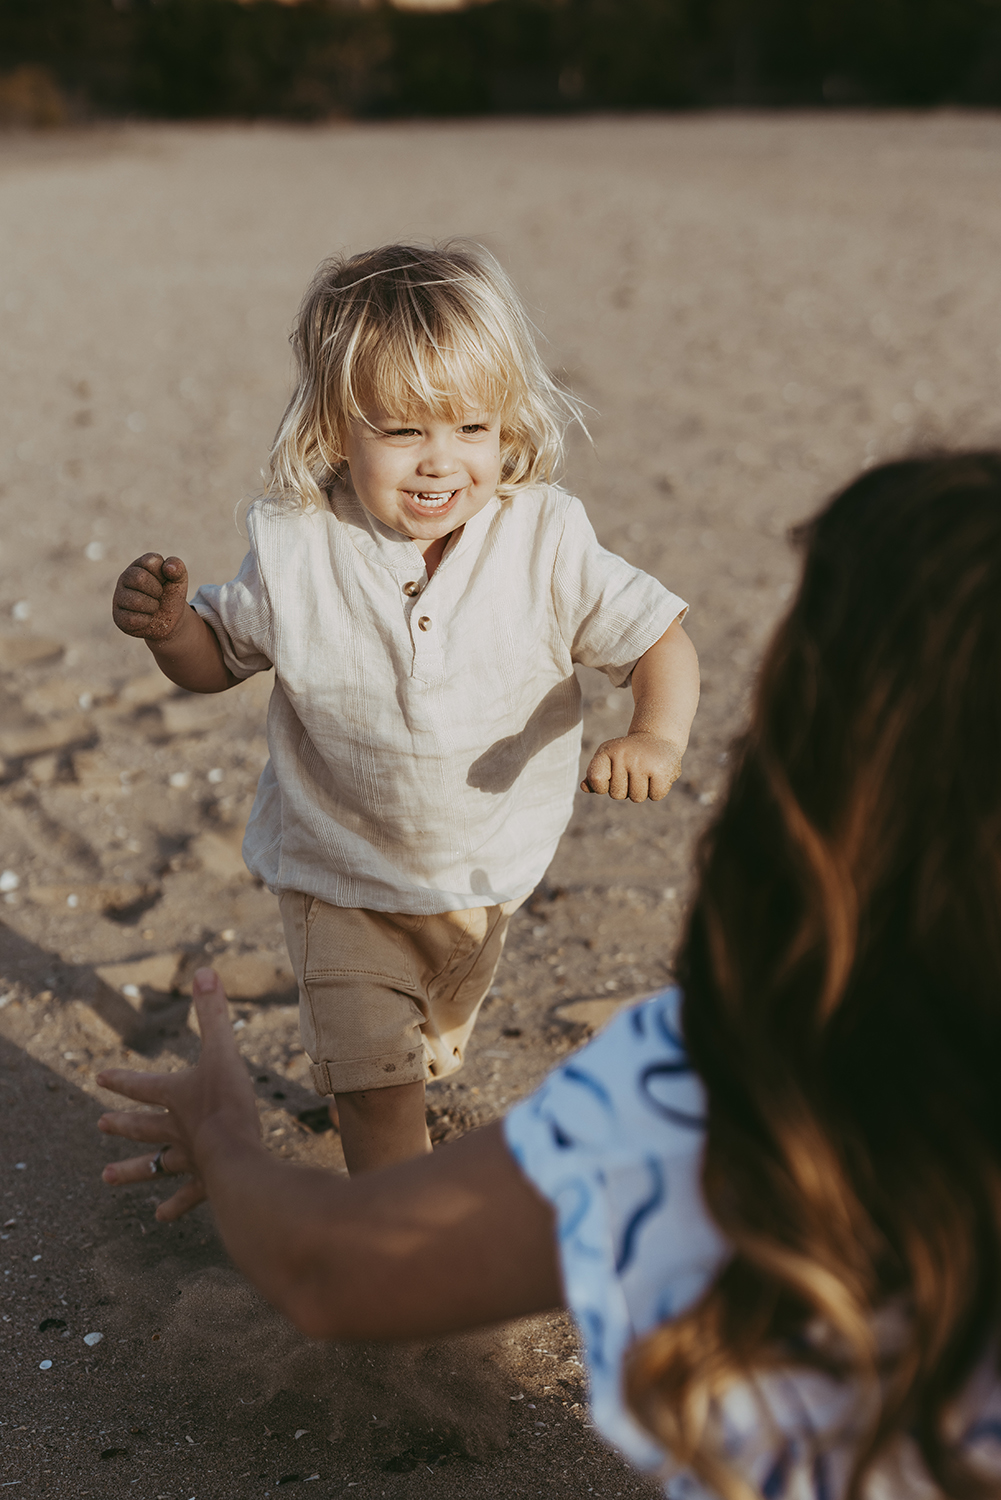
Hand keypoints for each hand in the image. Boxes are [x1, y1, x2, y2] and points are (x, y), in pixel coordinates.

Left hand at [97, 969, 260, 1222]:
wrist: (235, 1155)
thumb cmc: (228, 1102)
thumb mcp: (222, 1051)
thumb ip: (213, 1013)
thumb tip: (203, 971)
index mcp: (177, 1097)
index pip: (144, 1085)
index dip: (123, 1079)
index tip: (99, 1077)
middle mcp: (176, 1129)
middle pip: (144, 1126)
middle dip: (124, 1123)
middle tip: (102, 1124)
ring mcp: (189, 1157)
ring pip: (155, 1164)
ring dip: (132, 1170)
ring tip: (107, 1178)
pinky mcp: (205, 1182)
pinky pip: (186, 1195)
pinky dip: (175, 1205)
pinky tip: (162, 1216)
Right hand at [112, 553, 189, 640]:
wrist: (169, 620)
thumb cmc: (170, 594)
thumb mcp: (179, 579)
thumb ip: (177, 567)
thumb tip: (168, 567)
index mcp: (140, 564)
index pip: (151, 562)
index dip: (163, 575)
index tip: (164, 581)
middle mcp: (125, 578)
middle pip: (139, 578)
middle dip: (157, 591)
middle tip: (159, 595)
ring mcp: (119, 597)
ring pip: (136, 601)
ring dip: (153, 607)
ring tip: (153, 607)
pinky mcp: (118, 617)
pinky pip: (132, 620)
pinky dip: (146, 620)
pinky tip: (146, 618)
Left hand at [580, 732, 682, 802]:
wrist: (659, 738)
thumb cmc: (629, 754)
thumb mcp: (609, 759)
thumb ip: (595, 775)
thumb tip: (584, 787)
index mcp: (606, 751)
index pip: (596, 780)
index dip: (602, 787)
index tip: (611, 776)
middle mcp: (623, 755)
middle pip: (617, 794)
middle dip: (626, 789)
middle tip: (634, 772)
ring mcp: (642, 762)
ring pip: (636, 798)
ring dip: (643, 791)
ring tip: (646, 773)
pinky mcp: (660, 770)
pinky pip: (655, 796)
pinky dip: (657, 791)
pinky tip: (658, 775)